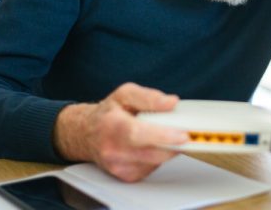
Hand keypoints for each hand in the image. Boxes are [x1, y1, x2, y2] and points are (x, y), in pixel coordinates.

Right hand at [53, 82, 187, 182]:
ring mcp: (118, 166)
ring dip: (165, 150)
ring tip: (160, 135)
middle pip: (151, 153)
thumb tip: (171, 103)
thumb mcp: (124, 94)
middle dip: (173, 144)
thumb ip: (149, 97)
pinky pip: (151, 168)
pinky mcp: (125, 176)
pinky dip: (156, 157)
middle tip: (183, 134)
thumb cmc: (108, 114)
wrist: (87, 135)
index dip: (162, 136)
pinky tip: (149, 147)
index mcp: (112, 125)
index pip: (138, 134)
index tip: (182, 135)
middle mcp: (112, 149)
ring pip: (155, 162)